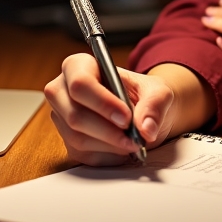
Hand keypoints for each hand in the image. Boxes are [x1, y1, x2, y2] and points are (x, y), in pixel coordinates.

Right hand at [44, 55, 211, 165]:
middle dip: (107, 130)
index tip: (126, 117)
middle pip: (75, 115)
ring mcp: (62, 118)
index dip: (102, 102)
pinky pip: (83, 155)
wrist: (143, 113)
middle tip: (133, 136)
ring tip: (133, 142)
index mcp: (79, 66)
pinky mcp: (68, 142)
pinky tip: (123, 149)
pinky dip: (107, 156)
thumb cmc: (144, 94)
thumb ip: (155, 104)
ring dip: (110, 145)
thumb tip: (146, 128)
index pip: (80, 83)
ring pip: (78, 138)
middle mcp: (63, 91)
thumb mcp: (158, 91)